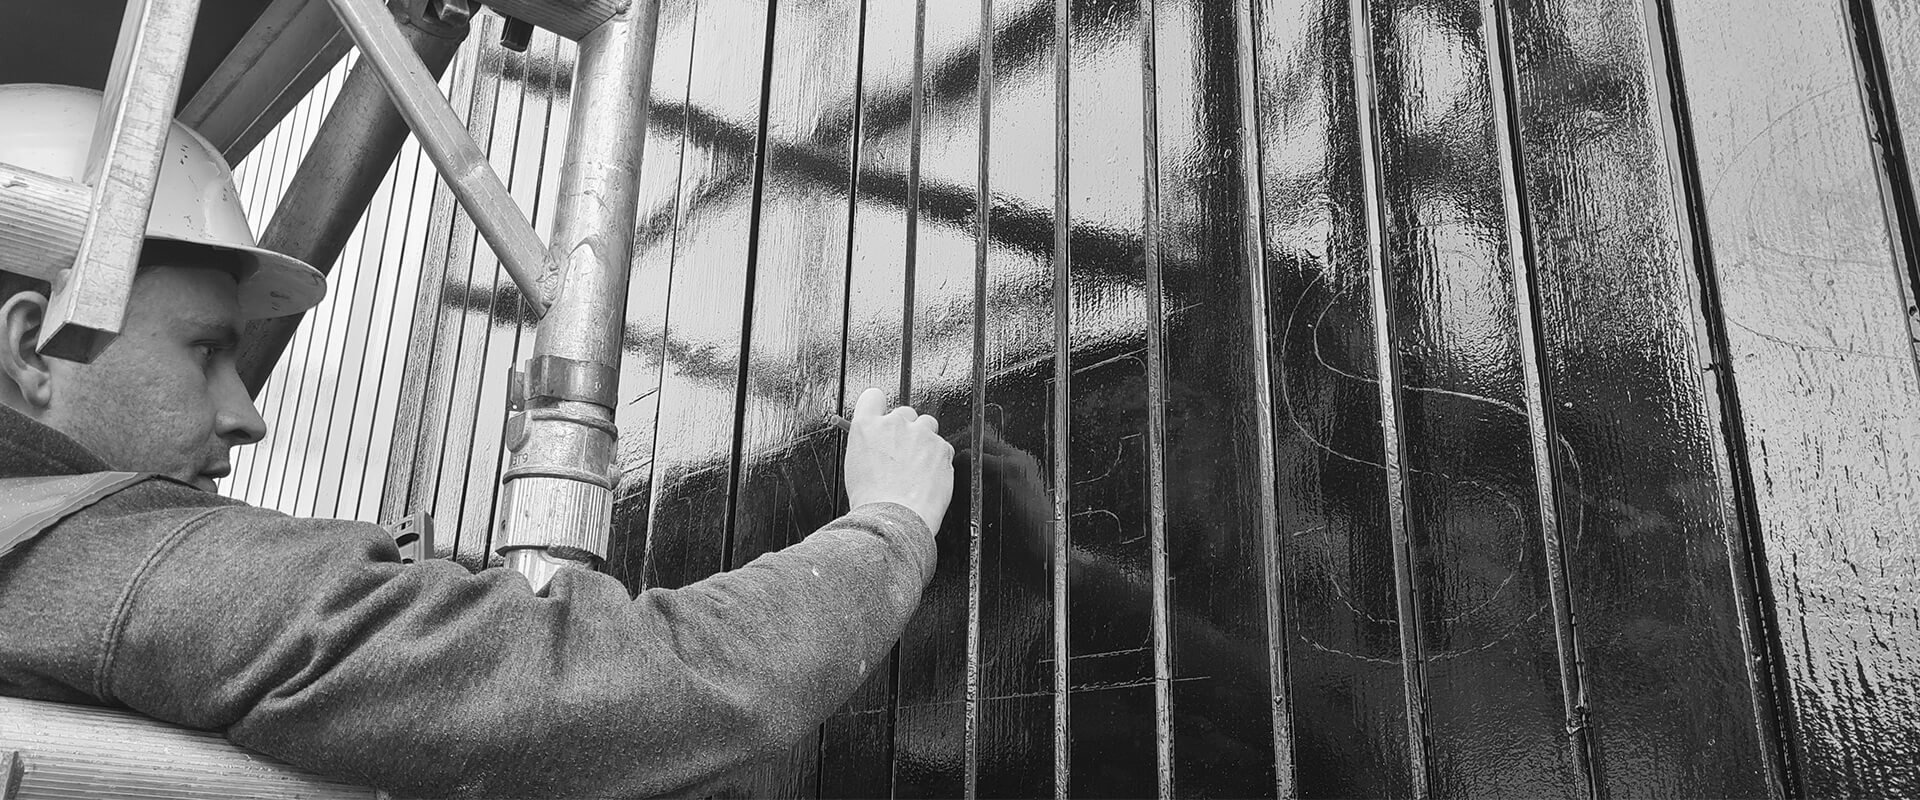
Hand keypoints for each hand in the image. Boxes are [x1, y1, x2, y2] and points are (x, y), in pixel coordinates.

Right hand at [844, 387, 953, 535]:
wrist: (894, 518)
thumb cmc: (871, 500)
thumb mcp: (855, 466)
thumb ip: (869, 445)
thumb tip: (877, 444)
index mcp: (867, 426)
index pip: (873, 397)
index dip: (879, 407)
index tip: (883, 418)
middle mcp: (894, 423)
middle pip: (905, 412)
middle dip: (906, 429)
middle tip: (903, 455)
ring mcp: (920, 434)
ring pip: (927, 426)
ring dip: (925, 441)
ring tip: (917, 469)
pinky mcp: (942, 448)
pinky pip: (943, 448)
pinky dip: (938, 460)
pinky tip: (928, 480)